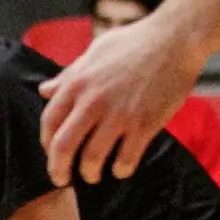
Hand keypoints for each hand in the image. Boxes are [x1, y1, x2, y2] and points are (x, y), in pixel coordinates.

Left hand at [39, 13, 203, 185]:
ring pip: (92, 157)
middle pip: (64, 146)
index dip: (46, 142)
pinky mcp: (145, 124)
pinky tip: (120, 170)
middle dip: (58, 169)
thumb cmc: (133, 42)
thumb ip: (68, 76)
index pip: (49, 122)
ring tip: (92, 176)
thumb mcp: (93, 53)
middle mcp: (92, 102)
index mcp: (77, 84)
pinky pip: (126, 158)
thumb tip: (45, 91)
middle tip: (61, 179)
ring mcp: (119, 115)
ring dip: (89, 173)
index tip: (50, 153)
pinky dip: (121, 170)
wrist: (174, 40)